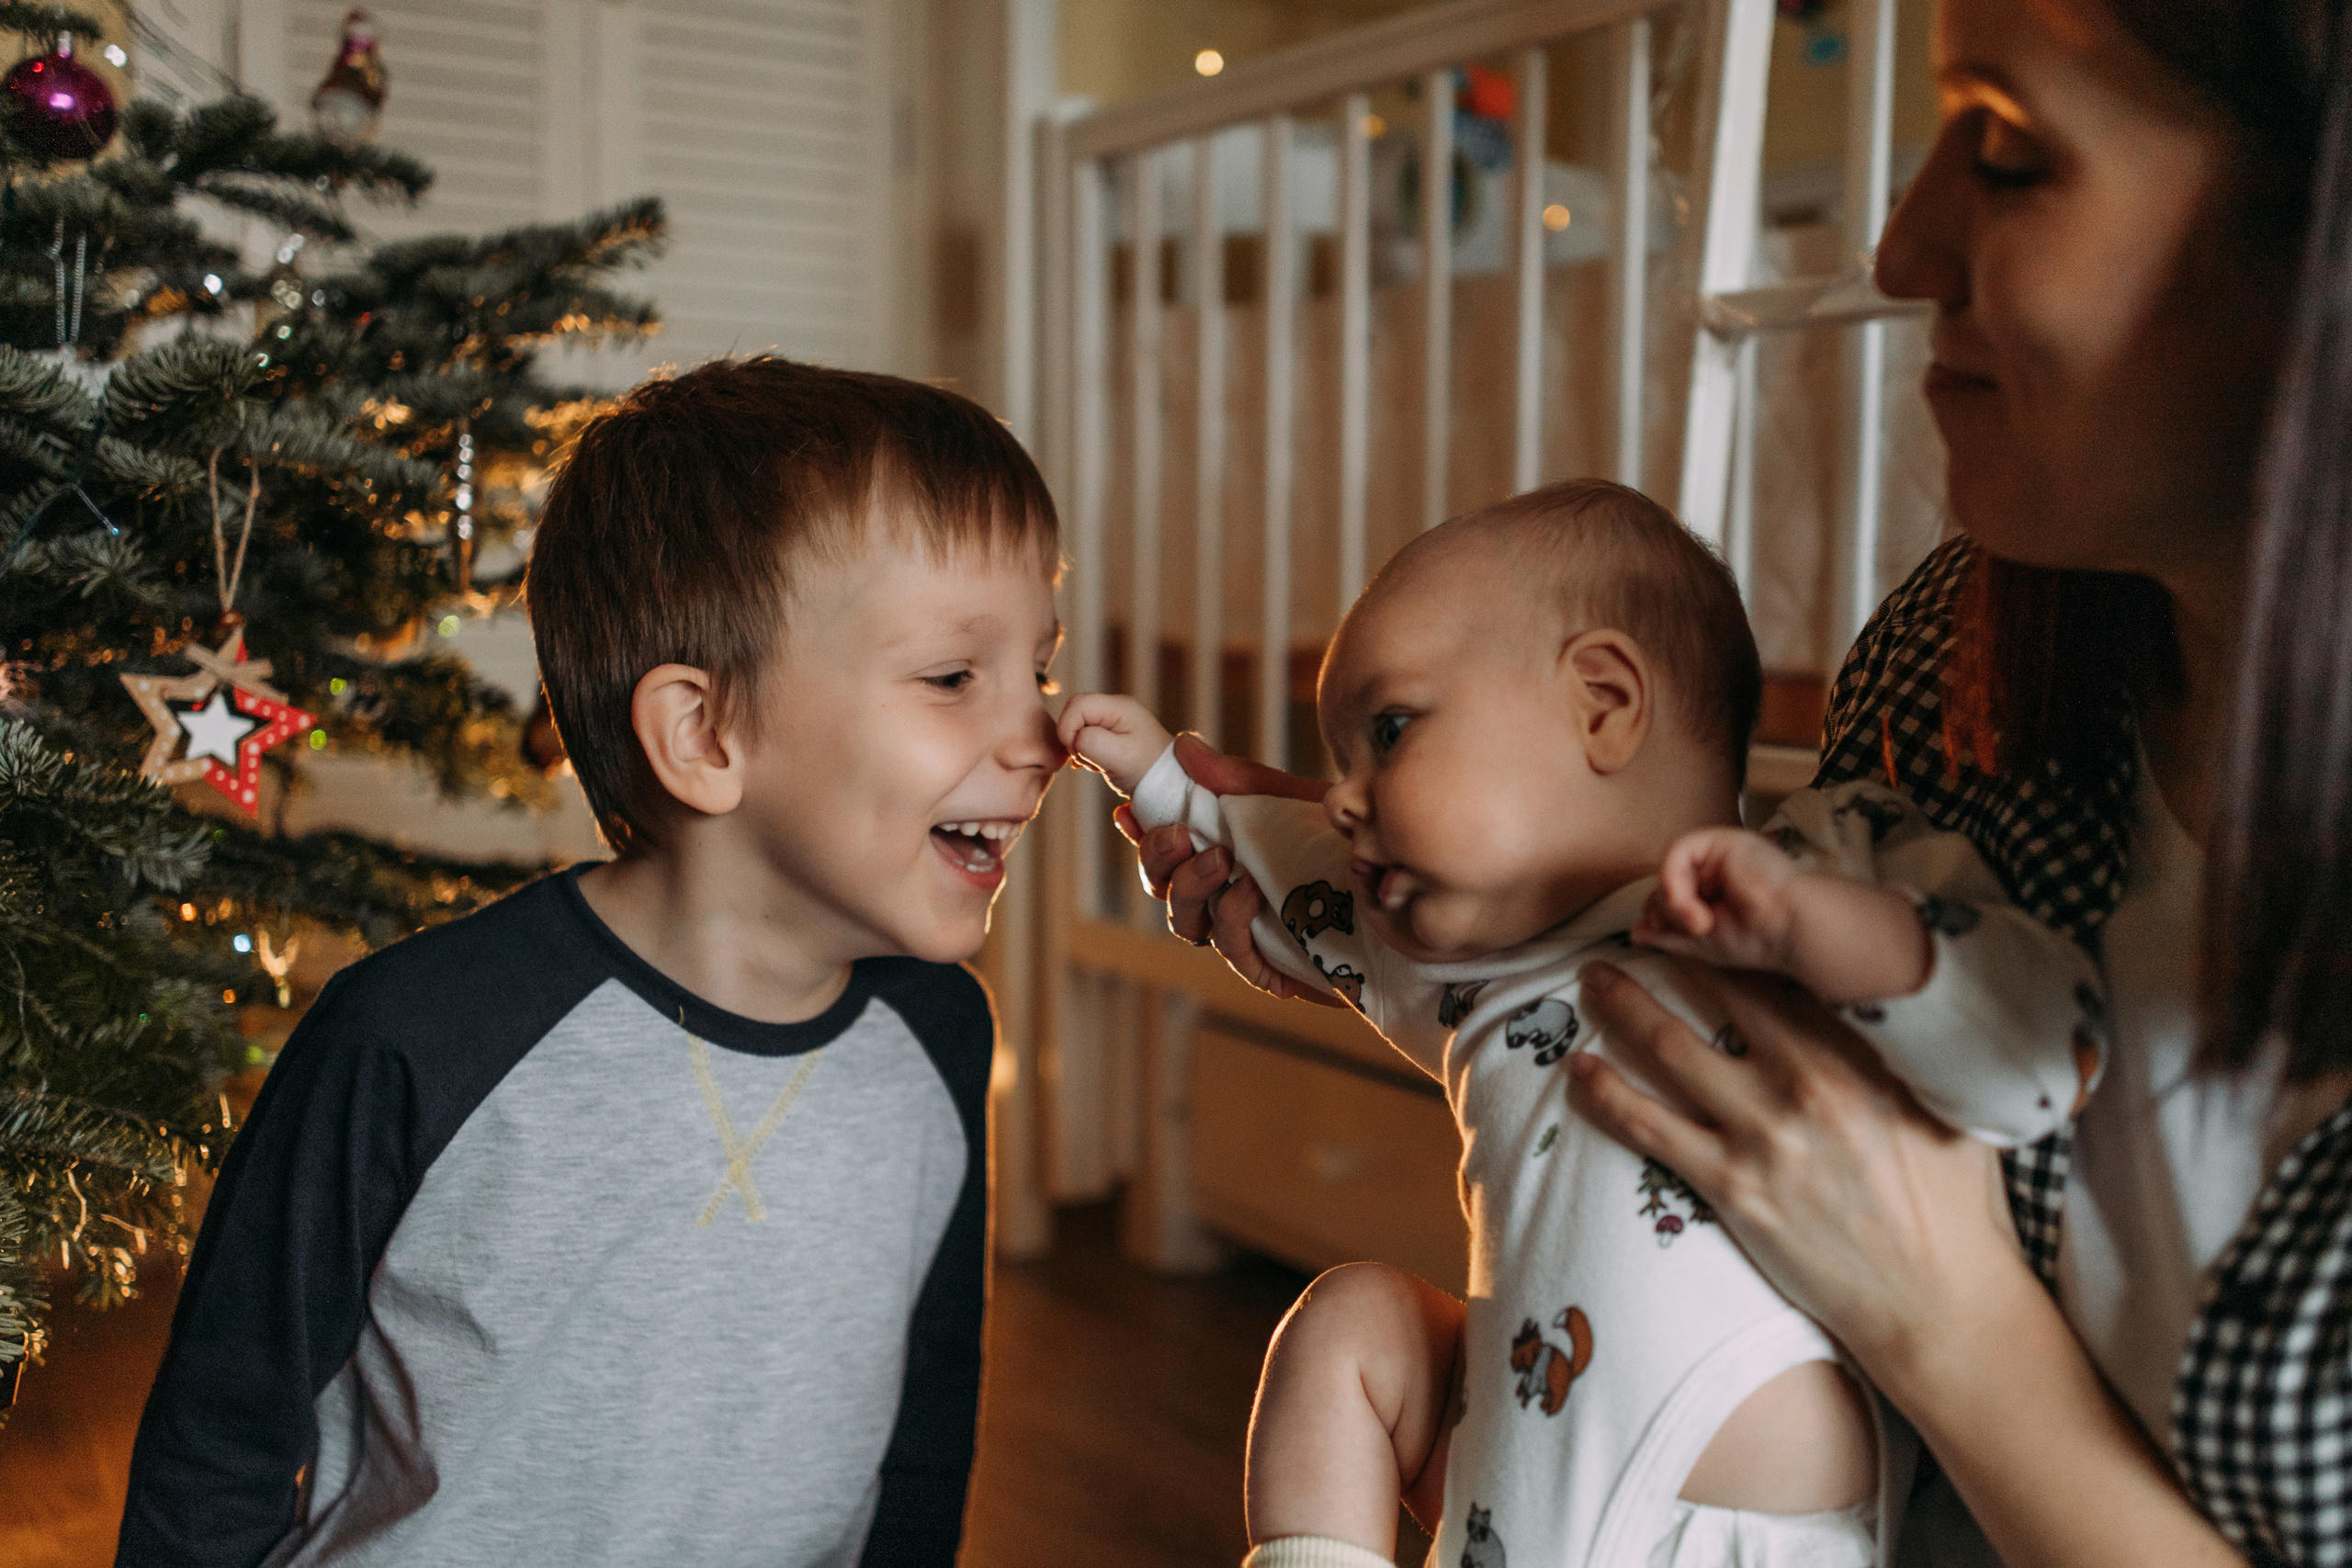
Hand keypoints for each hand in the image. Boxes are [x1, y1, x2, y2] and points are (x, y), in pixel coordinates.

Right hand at [1058, 692, 1175, 796]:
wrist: (1166, 785)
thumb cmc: (1148, 771)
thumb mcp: (1120, 758)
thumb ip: (1092, 742)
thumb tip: (1076, 738)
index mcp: (1119, 707)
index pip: (1077, 704)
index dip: (1068, 728)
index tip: (1078, 753)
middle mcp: (1115, 708)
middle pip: (1075, 712)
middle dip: (1072, 738)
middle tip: (1087, 760)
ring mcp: (1113, 721)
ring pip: (1077, 726)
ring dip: (1079, 748)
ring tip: (1098, 764)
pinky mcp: (1110, 735)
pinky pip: (1084, 737)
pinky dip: (1084, 752)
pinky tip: (1097, 765)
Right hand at [1124, 734, 1343, 1007]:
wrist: (1400, 891)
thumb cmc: (1342, 847)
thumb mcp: (1291, 801)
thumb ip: (1238, 779)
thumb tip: (1183, 745)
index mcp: (1219, 856)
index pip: (1163, 850)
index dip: (1139, 834)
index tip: (1126, 812)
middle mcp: (1222, 898)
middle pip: (1162, 887)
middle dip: (1159, 859)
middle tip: (1179, 835)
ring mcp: (1242, 935)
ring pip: (1186, 922)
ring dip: (1193, 888)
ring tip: (1221, 860)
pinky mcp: (1269, 968)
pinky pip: (1232, 949)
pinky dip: (1233, 918)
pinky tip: (1249, 891)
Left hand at [1567, 959, 2022, 1373]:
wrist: (1940, 1301)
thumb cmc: (1956, 1203)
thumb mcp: (1950, 1105)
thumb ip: (1906, 1050)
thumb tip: (1886, 996)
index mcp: (1859, 1054)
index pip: (1780, 974)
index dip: (1732, 941)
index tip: (1702, 919)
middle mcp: (1804, 1083)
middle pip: (1714, 994)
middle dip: (1666, 955)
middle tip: (1631, 932)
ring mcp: (1762, 1136)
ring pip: (1669, 1050)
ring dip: (1621, 1009)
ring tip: (1591, 983)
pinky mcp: (1731, 1188)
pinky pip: (1648, 1127)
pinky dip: (1606, 1092)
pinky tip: (1578, 1070)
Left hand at [1636, 828, 1802, 973]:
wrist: (1792, 928)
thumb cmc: (1758, 938)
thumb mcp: (1702, 943)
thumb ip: (1668, 935)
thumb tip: (1636, 932)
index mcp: (1710, 891)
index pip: (1666, 897)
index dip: (1658, 916)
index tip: (1672, 937)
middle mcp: (1711, 868)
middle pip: (1663, 882)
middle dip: (1667, 911)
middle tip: (1695, 930)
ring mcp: (1716, 852)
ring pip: (1668, 869)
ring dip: (1675, 902)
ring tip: (1701, 924)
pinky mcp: (1720, 839)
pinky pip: (1678, 851)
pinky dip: (1675, 880)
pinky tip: (1691, 904)